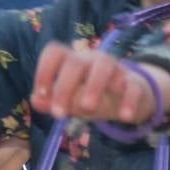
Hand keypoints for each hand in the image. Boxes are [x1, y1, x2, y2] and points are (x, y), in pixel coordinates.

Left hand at [32, 45, 169, 124]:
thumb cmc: (91, 95)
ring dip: (94, 87)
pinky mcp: (134, 82)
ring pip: (104, 67)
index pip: (54, 52)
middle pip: (75, 63)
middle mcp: (91, 59)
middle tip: (59, 114)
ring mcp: (114, 68)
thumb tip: (35, 101)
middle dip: (64, 87)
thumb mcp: (71, 100)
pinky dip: (129, 101)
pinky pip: (132, 87)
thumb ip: (52, 101)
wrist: (129, 96)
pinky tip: (124, 117)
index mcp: (71, 61)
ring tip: (87, 108)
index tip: (41, 94)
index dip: (44, 71)